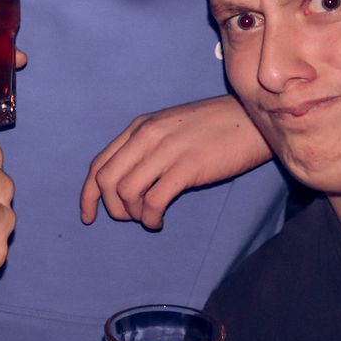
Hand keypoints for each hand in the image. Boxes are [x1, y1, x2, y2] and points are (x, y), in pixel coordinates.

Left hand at [81, 96, 271, 229]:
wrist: (252, 119)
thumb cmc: (214, 127)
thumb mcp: (170, 128)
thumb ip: (147, 147)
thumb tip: (128, 182)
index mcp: (139, 127)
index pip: (98, 163)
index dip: (88, 194)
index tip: (89, 215)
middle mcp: (146, 136)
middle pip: (106, 180)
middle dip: (110, 208)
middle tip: (128, 218)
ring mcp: (166, 150)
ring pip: (125, 192)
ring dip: (132, 214)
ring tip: (149, 218)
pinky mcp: (186, 167)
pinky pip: (152, 201)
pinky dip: (150, 218)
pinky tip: (159, 221)